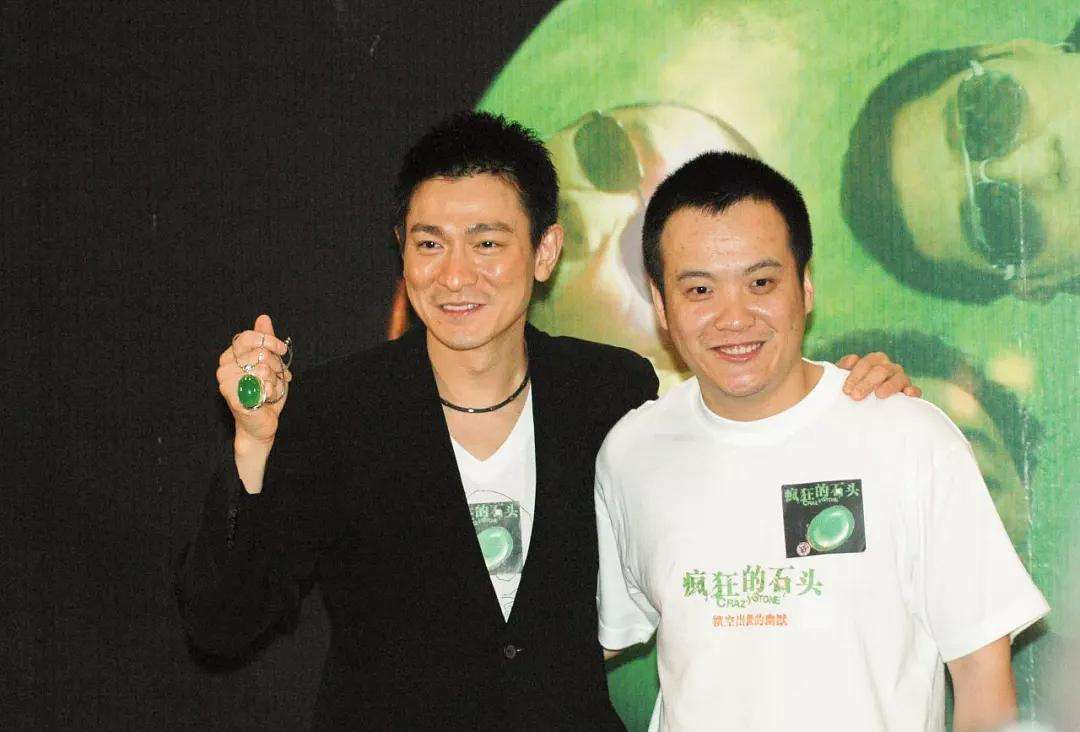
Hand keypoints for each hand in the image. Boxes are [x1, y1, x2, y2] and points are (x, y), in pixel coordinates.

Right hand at [216, 314, 292, 447]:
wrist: (261, 423)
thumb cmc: (264, 392)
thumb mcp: (268, 363)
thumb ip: (265, 341)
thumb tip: (263, 318)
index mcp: (229, 357)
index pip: (248, 337)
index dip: (269, 340)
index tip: (282, 349)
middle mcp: (223, 369)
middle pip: (260, 353)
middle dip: (275, 367)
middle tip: (274, 379)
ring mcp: (226, 384)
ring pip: (264, 369)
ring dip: (275, 381)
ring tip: (269, 390)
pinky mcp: (234, 399)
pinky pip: (263, 385)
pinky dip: (272, 392)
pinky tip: (266, 398)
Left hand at [836, 352, 920, 400]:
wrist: (863, 405)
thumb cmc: (853, 390)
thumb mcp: (844, 380)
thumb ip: (842, 369)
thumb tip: (852, 359)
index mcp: (874, 361)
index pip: (866, 364)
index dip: (855, 376)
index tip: (846, 391)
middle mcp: (889, 367)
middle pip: (881, 370)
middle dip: (867, 383)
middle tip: (856, 396)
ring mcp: (901, 379)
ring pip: (899, 377)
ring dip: (889, 386)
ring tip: (879, 395)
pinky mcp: (909, 392)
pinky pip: (915, 390)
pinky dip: (913, 391)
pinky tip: (907, 394)